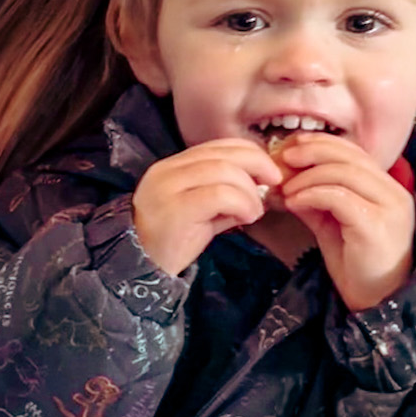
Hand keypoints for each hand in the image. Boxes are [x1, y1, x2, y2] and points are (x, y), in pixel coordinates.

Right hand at [132, 138, 282, 276]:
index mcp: (172, 167)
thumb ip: (225, 194)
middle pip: (223, 153)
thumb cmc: (172, 242)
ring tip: (255, 211)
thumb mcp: (201, 212)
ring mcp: (168, 188)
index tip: (269, 172)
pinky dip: (242, 203)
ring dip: (250, 191)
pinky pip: (219, 194)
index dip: (249, 153)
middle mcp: (167, 171)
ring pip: (223, 171)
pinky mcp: (176, 209)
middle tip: (274, 183)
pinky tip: (247, 218)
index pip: (217, 146)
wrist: (142, 270)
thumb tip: (261, 184)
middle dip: (257, 164)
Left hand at [274, 132, 415, 309]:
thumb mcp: (332, 226)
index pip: (355, 152)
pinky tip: (294, 202)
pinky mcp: (377, 225)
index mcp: (387, 189)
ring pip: (344, 173)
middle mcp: (394, 193)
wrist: (376, 303)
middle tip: (284, 159)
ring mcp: (389, 208)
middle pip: (350, 156)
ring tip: (286, 189)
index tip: (293, 147)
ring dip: (307, 177)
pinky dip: (312, 194)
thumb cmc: (357, 267)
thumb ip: (316, 201)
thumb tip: (288, 182)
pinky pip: (340, 196)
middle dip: (312, 152)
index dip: (322, 144)